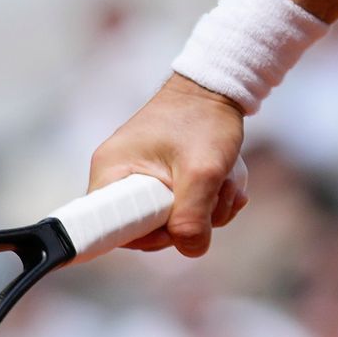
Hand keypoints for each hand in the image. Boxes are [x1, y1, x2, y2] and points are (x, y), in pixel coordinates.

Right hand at [89, 75, 249, 256]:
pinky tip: (227, 183)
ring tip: (226, 183)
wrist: (219, 87)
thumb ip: (193, 216)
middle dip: (187, 222)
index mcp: (111, 171)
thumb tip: (190, 249)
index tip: (175, 228)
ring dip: (207, 211)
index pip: (110, 227)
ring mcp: (141, 176)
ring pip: (172, 219)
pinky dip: (210, 201)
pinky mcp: (162, 176)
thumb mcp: (203, 171)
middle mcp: (119, 175)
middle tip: (213, 198)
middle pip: (147, 228)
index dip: (146, 238)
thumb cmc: (204, 119)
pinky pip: (184, 205)